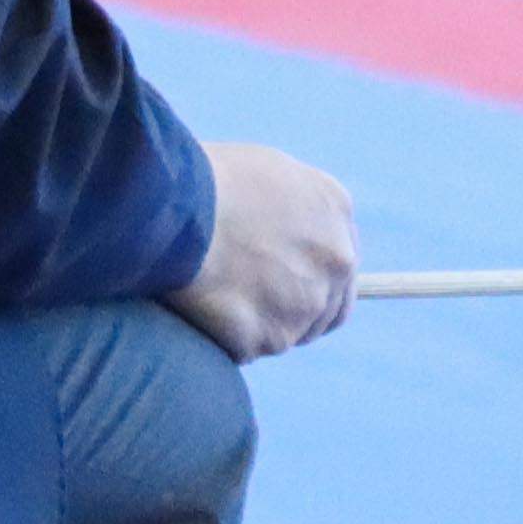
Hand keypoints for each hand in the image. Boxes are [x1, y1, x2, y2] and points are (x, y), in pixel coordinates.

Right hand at [164, 141, 356, 363]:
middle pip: (323, 312)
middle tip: (249, 304)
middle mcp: (335, 260)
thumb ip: (293, 210)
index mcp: (336, 211)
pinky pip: (246, 349)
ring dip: (256, 327)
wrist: (180, 207)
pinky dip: (226, 339)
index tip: (285, 287)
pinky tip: (201, 310)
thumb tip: (286, 234)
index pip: (342, 268)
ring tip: (215, 298)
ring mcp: (306, 304)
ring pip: (283, 334)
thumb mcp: (269, 174)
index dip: (312, 281)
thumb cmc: (208, 180)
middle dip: (290, 313)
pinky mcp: (270, 336)